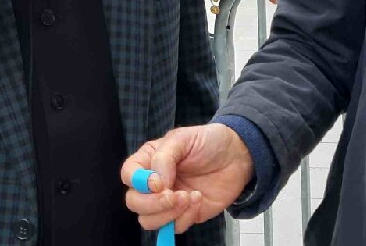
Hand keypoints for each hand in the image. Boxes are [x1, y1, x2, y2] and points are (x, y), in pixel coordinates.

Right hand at [121, 124, 254, 232]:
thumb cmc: (208, 142)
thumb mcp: (183, 138)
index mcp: (149, 160)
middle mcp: (154, 183)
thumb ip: (164, 158)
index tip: (159, 183)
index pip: (128, 175)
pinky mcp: (184, 214)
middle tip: (173, 195)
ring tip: (188, 197)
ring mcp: (168, 201)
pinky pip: (174, 228)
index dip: (138, 182)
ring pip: (149, 221)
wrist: (237, 155)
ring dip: (167, 214)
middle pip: (134, 202)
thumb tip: (154, 184)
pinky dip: (185, 217)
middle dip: (151, 204)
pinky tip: (198, 198)